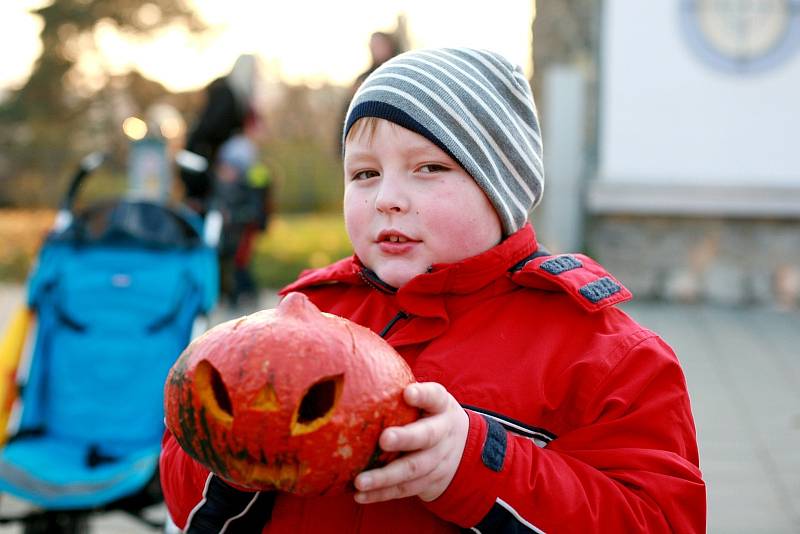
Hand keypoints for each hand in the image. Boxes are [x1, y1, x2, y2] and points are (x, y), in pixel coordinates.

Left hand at [353, 382, 468, 503]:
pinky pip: (404, 490)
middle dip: (406, 439)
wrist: (463, 449)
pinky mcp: (427, 482)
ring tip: (360, 481)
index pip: (434, 397)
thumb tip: (353, 372)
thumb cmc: (429, 415)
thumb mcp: (428, 399)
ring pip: (413, 470)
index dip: (422, 395)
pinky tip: (360, 495)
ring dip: (385, 477)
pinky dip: (381, 495)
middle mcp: (443, 434)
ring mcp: (437, 461)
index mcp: (441, 407)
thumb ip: (400, 388)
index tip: (408, 393)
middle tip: (384, 439)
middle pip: (426, 437)